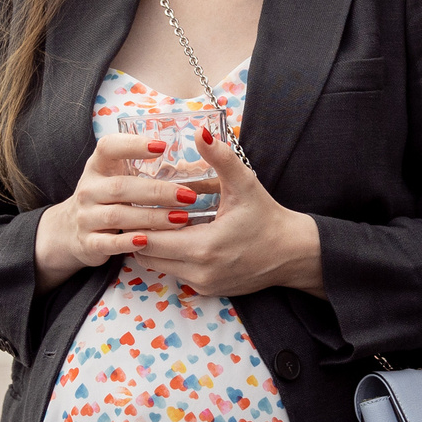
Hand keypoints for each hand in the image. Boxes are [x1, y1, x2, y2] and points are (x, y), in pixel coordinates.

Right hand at [34, 129, 193, 288]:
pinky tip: (148, 241)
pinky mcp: (88, 243)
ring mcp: (86, 217)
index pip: (109, 148)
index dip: (133, 145)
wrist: (69, 231)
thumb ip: (140, 167)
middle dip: (157, 192)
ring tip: (180, 218)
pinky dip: (128, 243)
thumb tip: (192, 159)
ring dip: (151, 218)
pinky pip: (109, 243)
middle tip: (188, 196)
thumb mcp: (113, 177)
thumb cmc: (104, 198)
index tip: (162, 147)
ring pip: (118, 216)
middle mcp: (89, 190)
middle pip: (121, 187)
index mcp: (97, 167)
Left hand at [127, 126, 322, 297]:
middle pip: (147, 256)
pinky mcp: (208, 290)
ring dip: (153, 247)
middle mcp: (200, 272)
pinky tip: (174, 236)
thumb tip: (201, 131)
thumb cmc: (266, 217)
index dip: (137, 221)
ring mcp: (203, 284)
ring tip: (152, 221)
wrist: (291, 253)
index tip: (130, 204)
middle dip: (140, 233)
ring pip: (158, 267)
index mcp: (204, 247)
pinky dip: (169, 257)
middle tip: (135, 210)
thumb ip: (221, 158)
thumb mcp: (244, 184)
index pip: (149, 240)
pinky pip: (175, 273)